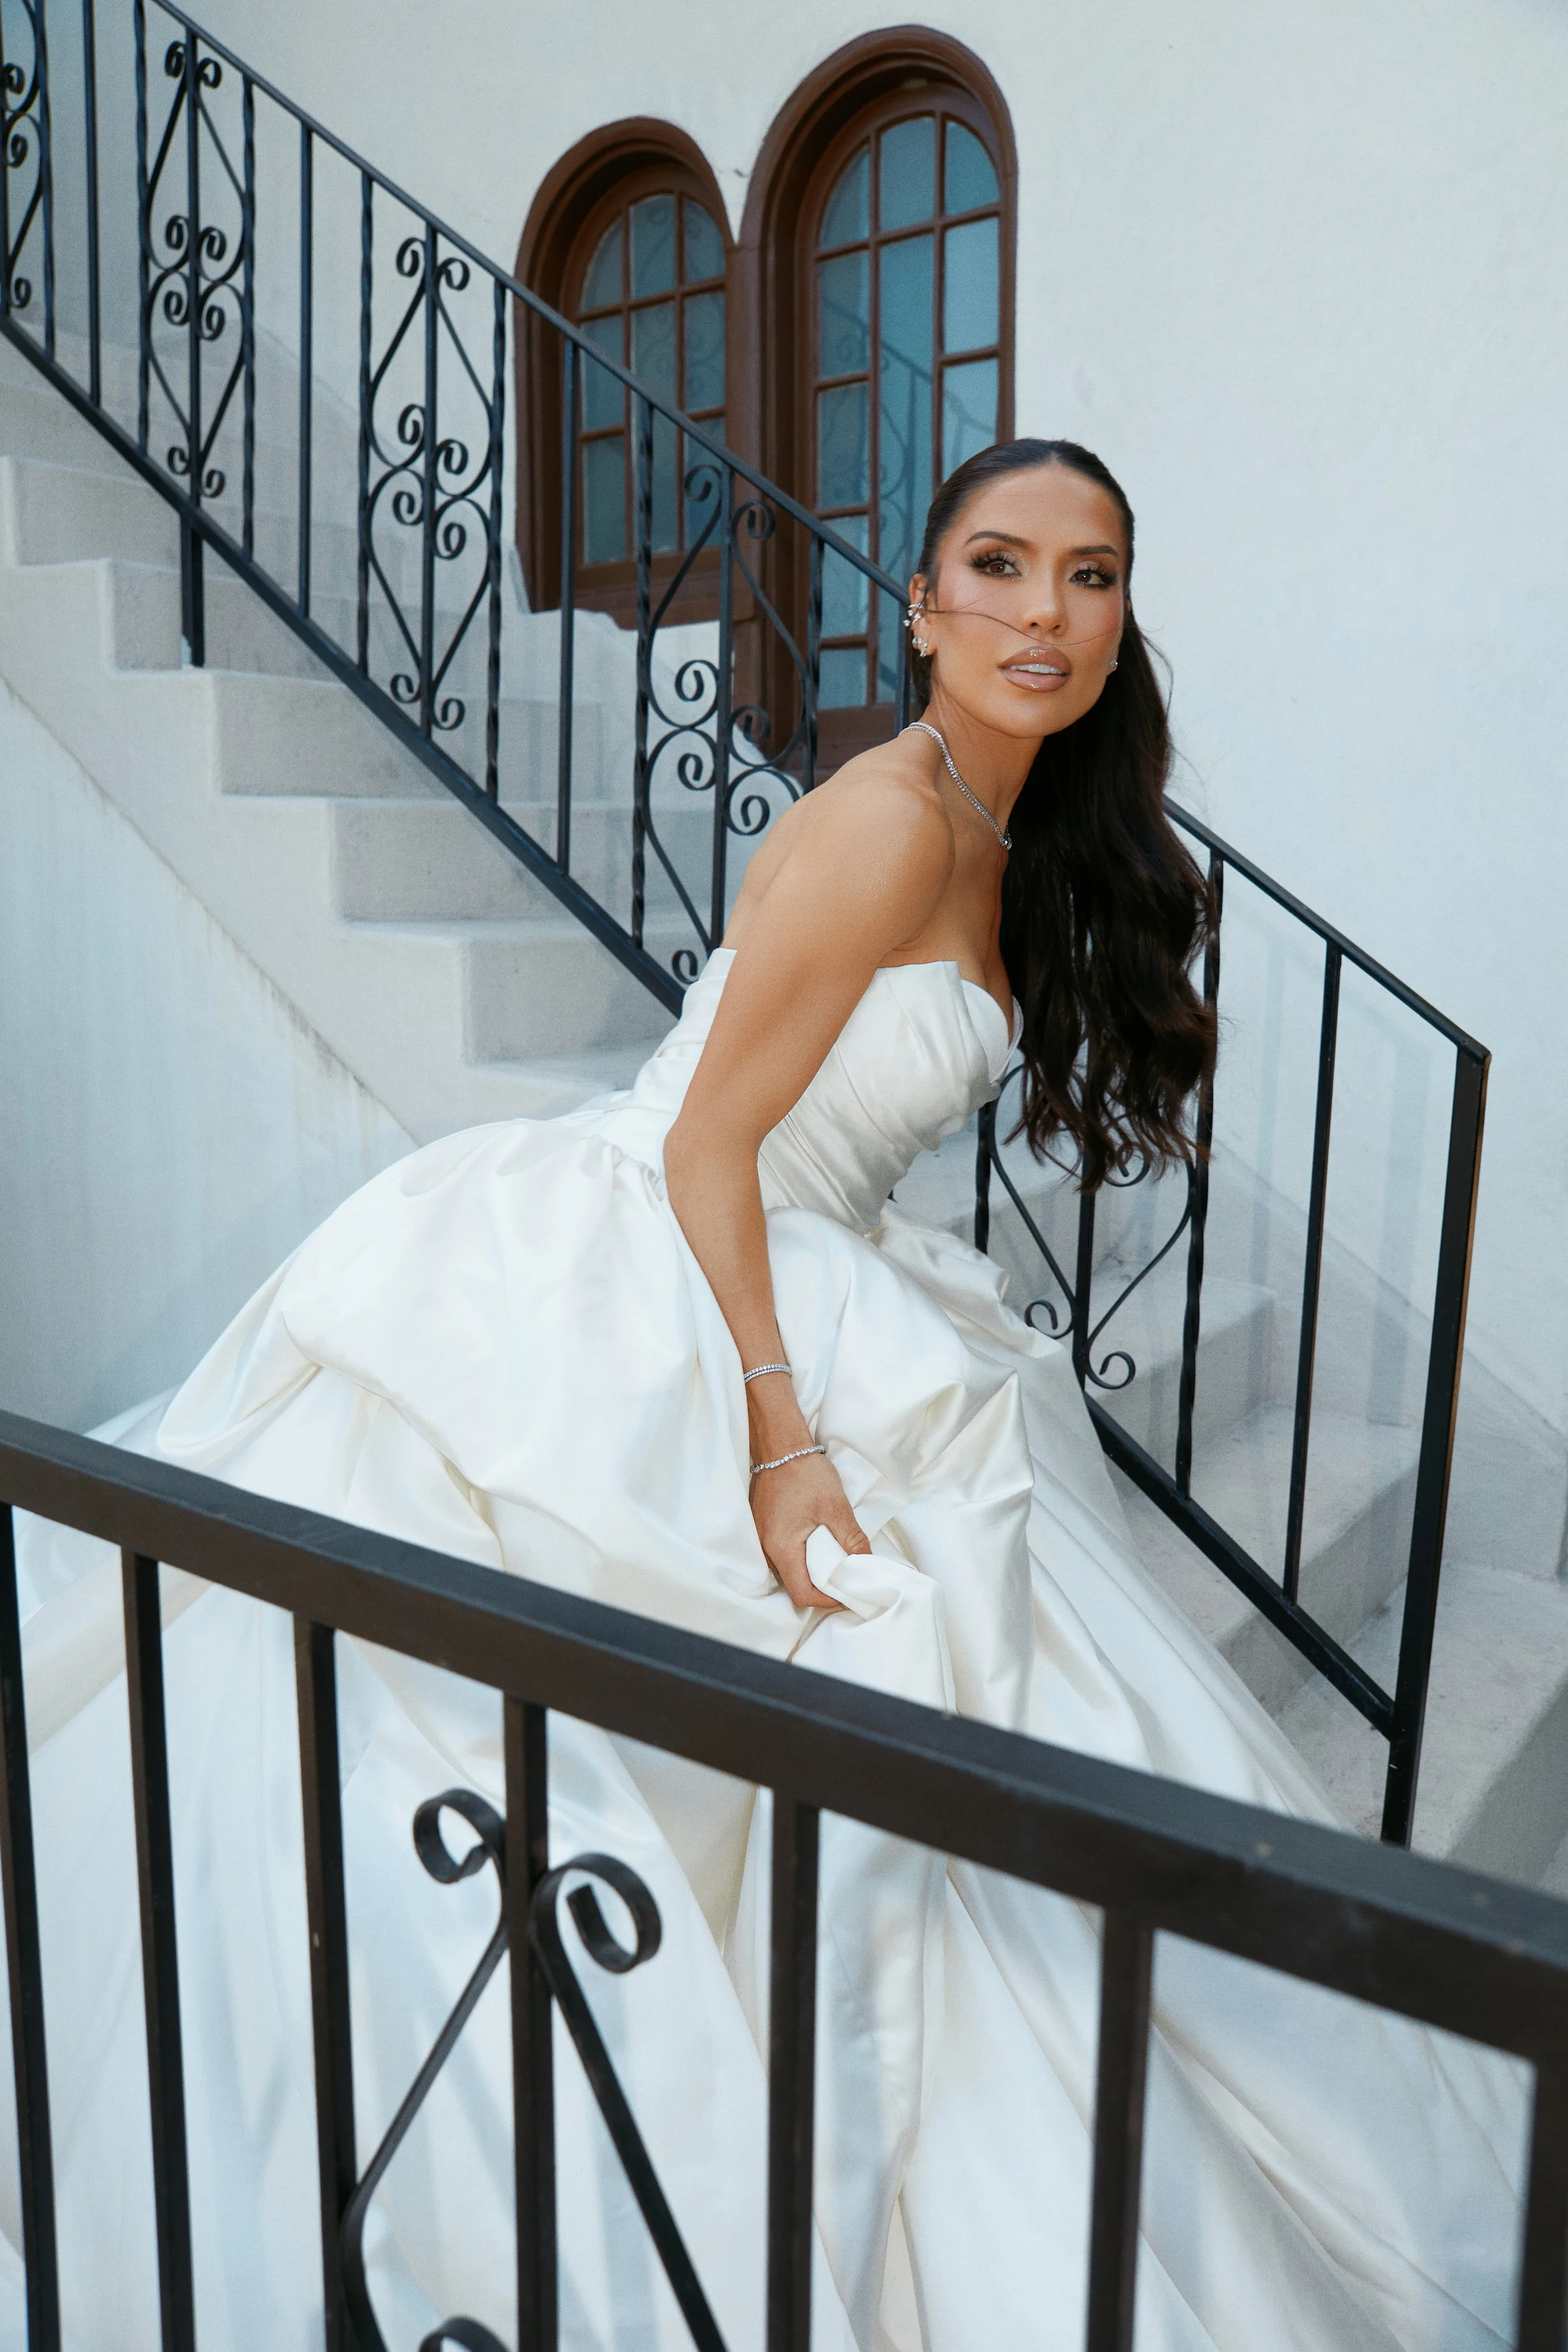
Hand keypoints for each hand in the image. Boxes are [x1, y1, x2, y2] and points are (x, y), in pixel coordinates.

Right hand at [749, 1448, 868, 1610]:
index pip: (802, 1593)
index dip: (827, 1600)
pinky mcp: (764, 1528)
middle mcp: (767, 1548)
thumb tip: (866, 1564)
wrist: (781, 1445)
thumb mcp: (836, 1508)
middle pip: (795, 1585)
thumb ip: (852, 1539)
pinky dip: (803, 1557)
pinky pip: (784, 1554)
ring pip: (789, 1570)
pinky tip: (820, 1546)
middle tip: (847, 1579)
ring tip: (837, 1562)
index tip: (849, 1592)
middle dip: (822, 1588)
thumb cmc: (806, 1473)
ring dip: (813, 1572)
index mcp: (782, 1547)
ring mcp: (762, 1538)